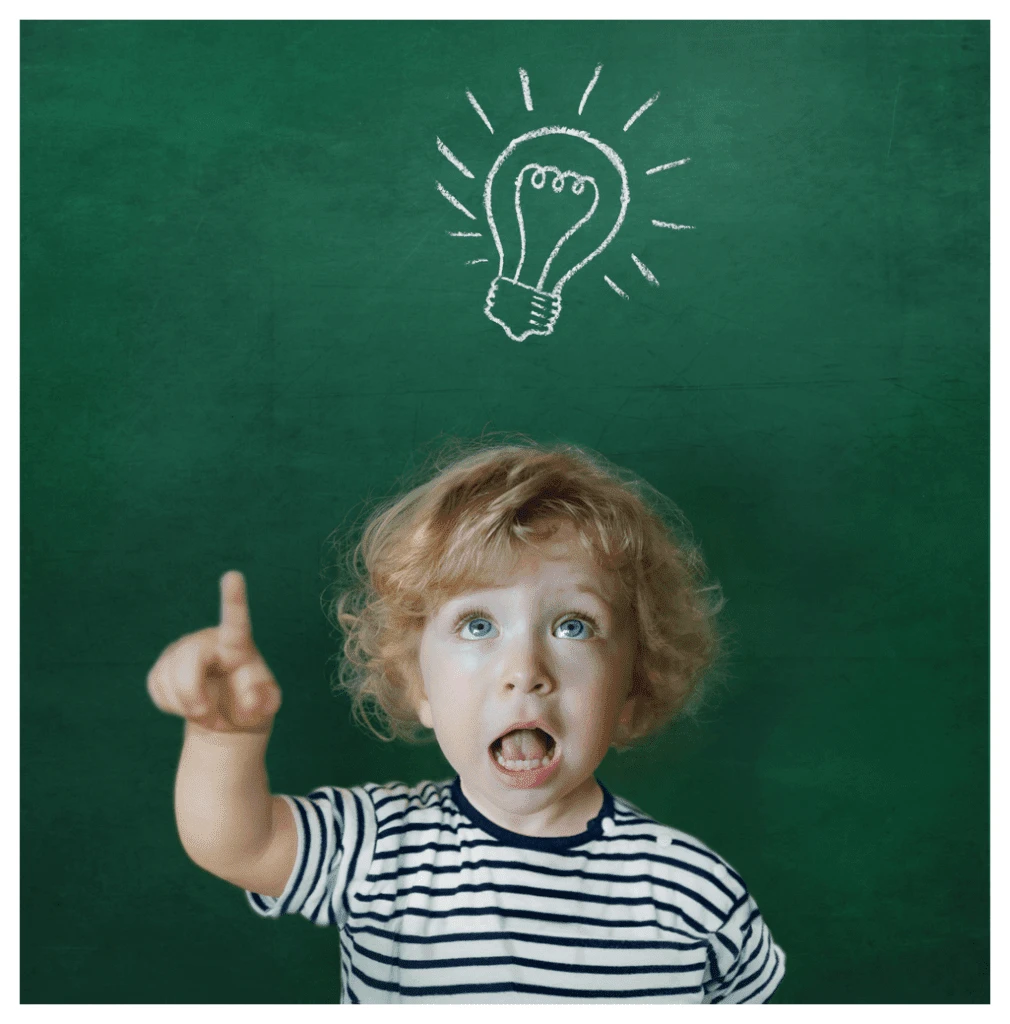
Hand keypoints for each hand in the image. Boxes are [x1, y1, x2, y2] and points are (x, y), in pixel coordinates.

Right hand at [147, 571, 281, 732]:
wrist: (226, 716)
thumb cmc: (250, 705)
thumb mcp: (265, 707)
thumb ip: (265, 702)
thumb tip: (252, 699)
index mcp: (239, 644)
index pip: (236, 620)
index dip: (234, 599)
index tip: (234, 575)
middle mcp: (209, 639)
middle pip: (189, 660)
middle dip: (192, 693)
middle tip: (206, 715)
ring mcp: (183, 649)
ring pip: (167, 675)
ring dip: (183, 703)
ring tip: (203, 711)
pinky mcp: (163, 664)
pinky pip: (156, 684)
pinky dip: (169, 704)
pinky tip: (186, 704)